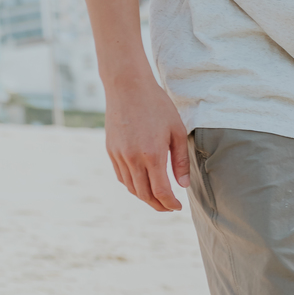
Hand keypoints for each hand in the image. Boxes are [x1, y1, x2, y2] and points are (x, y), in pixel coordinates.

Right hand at [104, 75, 190, 211]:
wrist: (127, 86)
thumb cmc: (157, 106)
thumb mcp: (177, 132)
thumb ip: (180, 161)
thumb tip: (183, 185)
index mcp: (152, 155)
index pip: (161, 191)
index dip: (170, 203)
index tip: (178, 207)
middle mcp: (132, 158)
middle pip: (144, 194)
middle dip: (158, 205)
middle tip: (169, 208)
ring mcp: (118, 155)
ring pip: (130, 187)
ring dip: (144, 197)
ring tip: (157, 199)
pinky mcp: (110, 149)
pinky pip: (121, 176)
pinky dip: (132, 185)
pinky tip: (142, 184)